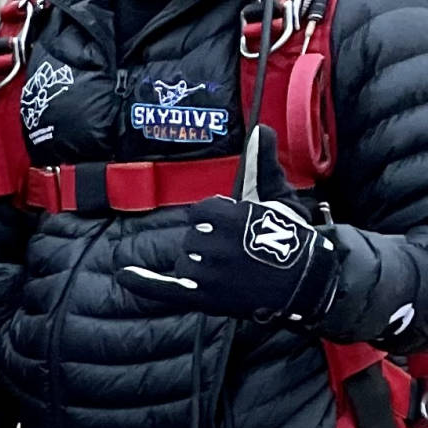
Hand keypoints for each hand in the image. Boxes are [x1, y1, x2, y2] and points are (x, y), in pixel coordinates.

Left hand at [121, 128, 338, 324]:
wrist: (303, 281)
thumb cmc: (290, 238)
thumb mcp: (277, 197)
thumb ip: (261, 164)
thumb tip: (261, 130)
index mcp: (229, 218)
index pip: (201, 214)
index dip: (218, 221)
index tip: (239, 230)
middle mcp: (215, 246)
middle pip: (192, 238)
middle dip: (211, 244)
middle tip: (242, 254)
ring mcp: (208, 275)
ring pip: (186, 262)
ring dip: (203, 265)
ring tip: (234, 272)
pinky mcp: (204, 298)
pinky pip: (165, 289)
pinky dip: (143, 283)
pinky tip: (124, 275)